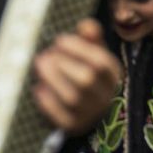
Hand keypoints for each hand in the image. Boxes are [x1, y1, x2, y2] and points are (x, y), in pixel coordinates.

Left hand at [32, 18, 120, 134]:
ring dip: (52, 79)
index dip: (79, 49)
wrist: (87, 108)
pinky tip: (39, 88)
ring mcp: (90, 114)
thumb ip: (91, 37)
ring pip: (72, 98)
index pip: (101, 63)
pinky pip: (61, 118)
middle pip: (86, 80)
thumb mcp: (93, 52)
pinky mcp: (73, 127)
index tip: (59, 40)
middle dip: (62, 63)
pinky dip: (48, 102)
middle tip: (46, 54)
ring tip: (40, 64)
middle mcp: (105, 97)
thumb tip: (86, 25)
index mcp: (113, 76)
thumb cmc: (87, 71)